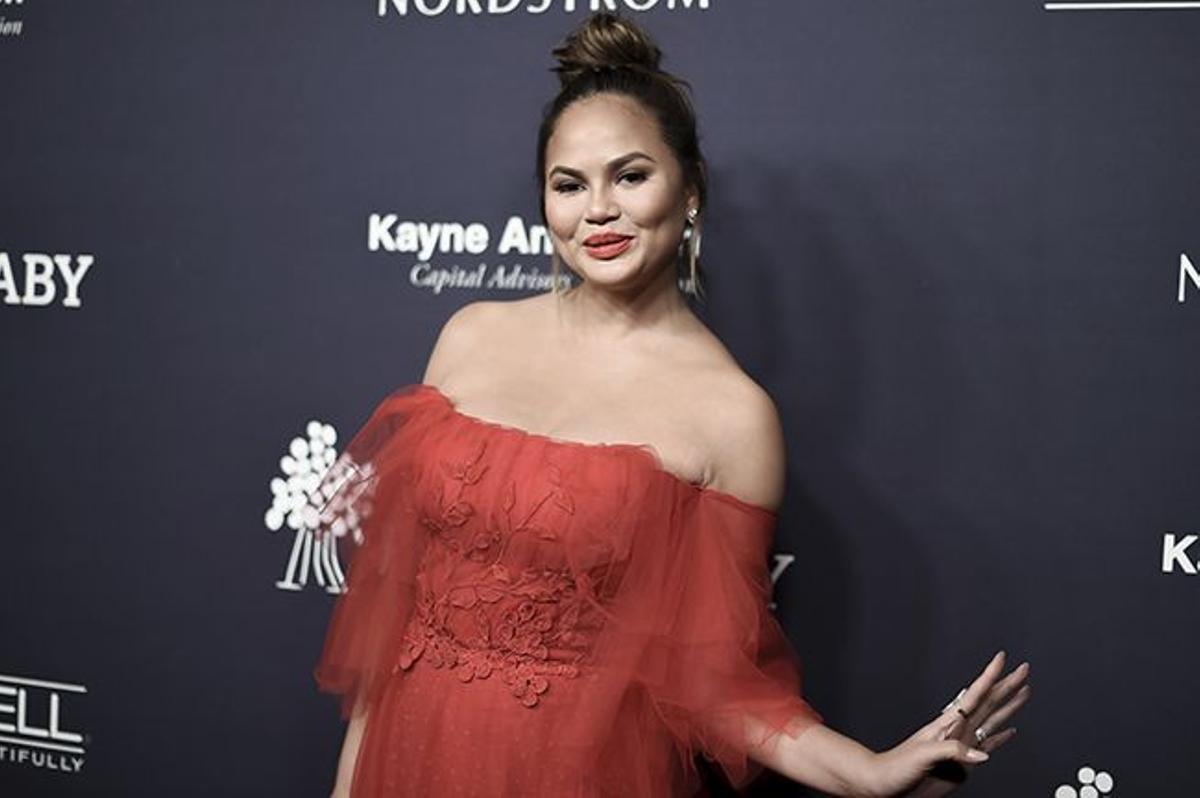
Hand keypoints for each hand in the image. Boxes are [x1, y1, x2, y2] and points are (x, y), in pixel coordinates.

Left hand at [866, 650, 1031, 797]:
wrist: (885, 784)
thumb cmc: (896, 768)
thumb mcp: (923, 755)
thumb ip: (951, 751)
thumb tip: (981, 753)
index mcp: (947, 724)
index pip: (974, 694)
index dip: (989, 676)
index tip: (1001, 658)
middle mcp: (957, 730)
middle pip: (989, 701)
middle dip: (1007, 685)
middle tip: (1023, 669)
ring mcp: (961, 744)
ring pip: (992, 718)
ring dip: (1009, 705)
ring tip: (1023, 692)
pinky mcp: (963, 761)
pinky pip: (988, 742)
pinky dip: (1002, 735)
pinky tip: (1010, 730)